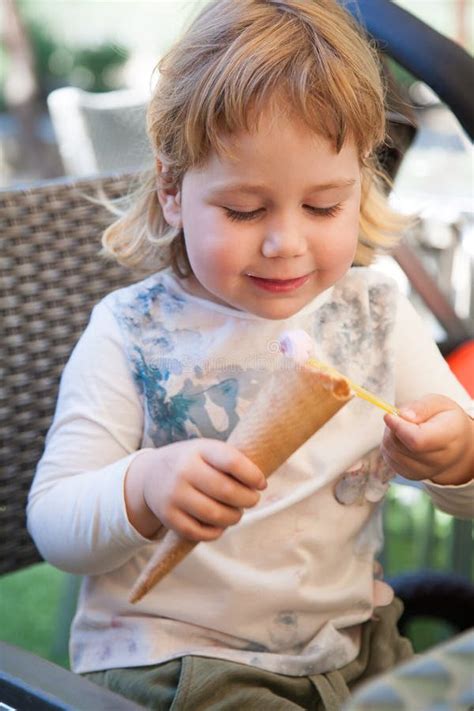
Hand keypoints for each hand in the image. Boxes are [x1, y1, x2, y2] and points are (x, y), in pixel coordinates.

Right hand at [125, 439, 266, 540]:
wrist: (150, 475)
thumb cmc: (192, 463)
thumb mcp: (207, 451)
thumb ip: (231, 462)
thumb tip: (260, 484)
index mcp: (198, 449)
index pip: (232, 462)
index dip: (253, 475)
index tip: (261, 483)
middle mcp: (183, 471)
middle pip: (227, 491)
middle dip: (248, 499)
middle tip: (252, 500)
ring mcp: (174, 495)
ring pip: (215, 515)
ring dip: (234, 517)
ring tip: (236, 512)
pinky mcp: (168, 517)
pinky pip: (200, 533)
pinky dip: (216, 531)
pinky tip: (220, 523)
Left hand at [382, 395, 473, 485]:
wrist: (456, 445)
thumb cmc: (445, 419)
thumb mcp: (439, 403)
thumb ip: (422, 407)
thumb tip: (402, 416)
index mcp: (449, 437)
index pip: (417, 440)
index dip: (398, 427)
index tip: (390, 415)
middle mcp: (439, 460)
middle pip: (400, 446)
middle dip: (392, 428)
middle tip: (400, 417)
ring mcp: (425, 471)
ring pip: (391, 452)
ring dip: (389, 436)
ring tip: (403, 427)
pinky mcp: (412, 475)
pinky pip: (389, 458)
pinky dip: (390, 446)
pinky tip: (402, 440)